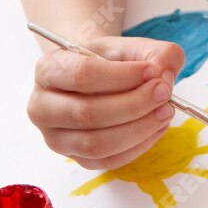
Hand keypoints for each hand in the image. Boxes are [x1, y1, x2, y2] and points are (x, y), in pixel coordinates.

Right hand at [26, 35, 183, 170]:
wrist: (97, 79)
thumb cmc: (110, 62)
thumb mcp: (132, 47)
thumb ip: (156, 53)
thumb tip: (164, 76)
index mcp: (49, 69)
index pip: (82, 75)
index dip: (122, 76)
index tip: (152, 72)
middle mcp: (42, 106)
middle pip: (87, 113)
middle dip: (134, 105)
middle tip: (164, 93)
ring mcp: (55, 137)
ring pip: (96, 144)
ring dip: (138, 129)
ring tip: (164, 112)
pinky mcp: (75, 158)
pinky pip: (107, 161)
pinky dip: (138, 146)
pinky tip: (156, 127)